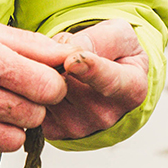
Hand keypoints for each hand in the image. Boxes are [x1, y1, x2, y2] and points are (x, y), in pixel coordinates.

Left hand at [39, 20, 149, 140]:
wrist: (103, 81)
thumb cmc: (116, 54)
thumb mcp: (118, 35)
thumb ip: (98, 39)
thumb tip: (71, 51)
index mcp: (131, 89)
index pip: (110, 81)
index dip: (90, 70)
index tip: (71, 61)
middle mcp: (107, 115)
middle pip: (70, 83)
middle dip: (58, 58)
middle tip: (64, 48)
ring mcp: (80, 127)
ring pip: (48, 92)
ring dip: (45, 70)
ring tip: (60, 65)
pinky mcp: (55, 131)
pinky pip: (35, 102)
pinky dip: (36, 87)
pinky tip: (49, 80)